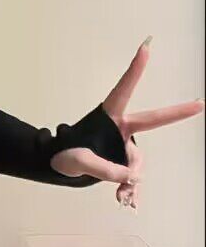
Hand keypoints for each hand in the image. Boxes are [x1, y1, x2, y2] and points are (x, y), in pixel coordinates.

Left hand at [49, 36, 204, 208]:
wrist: (56, 166)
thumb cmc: (63, 155)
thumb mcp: (79, 161)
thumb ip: (105, 168)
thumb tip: (131, 176)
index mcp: (107, 116)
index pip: (123, 90)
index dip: (135, 70)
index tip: (145, 48)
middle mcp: (119, 128)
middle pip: (152, 121)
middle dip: (176, 113)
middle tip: (200, 104)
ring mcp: (122, 143)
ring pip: (137, 161)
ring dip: (131, 177)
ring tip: (120, 193)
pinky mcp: (121, 159)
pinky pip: (133, 174)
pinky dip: (130, 186)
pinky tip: (125, 198)